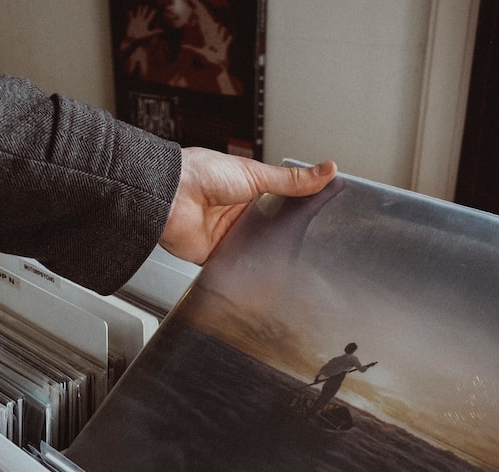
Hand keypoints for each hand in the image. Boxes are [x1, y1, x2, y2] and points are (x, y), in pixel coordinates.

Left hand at [160, 148, 336, 264]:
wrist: (172, 195)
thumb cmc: (202, 174)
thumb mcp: (256, 174)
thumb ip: (292, 180)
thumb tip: (326, 170)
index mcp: (250, 191)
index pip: (283, 205)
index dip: (300, 213)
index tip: (322, 218)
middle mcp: (239, 214)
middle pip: (272, 231)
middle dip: (285, 237)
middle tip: (309, 244)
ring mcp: (228, 236)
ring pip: (257, 251)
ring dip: (267, 254)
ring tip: (290, 261)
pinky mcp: (217, 255)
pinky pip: (237, 268)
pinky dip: (247, 271)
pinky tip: (262, 274)